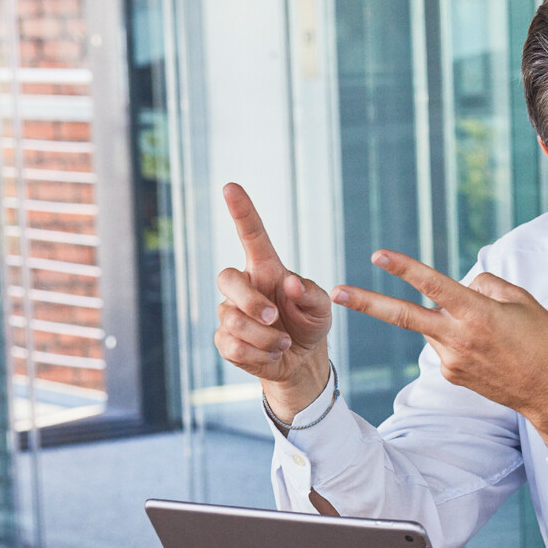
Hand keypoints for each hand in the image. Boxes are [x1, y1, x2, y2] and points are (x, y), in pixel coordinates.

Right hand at [213, 183, 332, 417]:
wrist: (300, 359)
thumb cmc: (309, 323)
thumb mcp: (321, 308)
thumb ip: (310, 294)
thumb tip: (290, 283)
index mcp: (266, 268)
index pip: (251, 235)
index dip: (241, 211)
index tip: (230, 187)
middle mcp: (244, 286)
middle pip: (227, 279)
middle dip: (250, 301)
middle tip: (274, 318)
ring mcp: (230, 312)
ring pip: (233, 320)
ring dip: (265, 338)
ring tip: (283, 343)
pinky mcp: (225, 340)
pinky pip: (233, 347)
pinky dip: (258, 356)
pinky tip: (271, 355)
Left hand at [331, 249, 547, 456]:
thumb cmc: (544, 341)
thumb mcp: (523, 301)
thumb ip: (485, 285)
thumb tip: (457, 287)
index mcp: (478, 315)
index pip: (433, 286)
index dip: (405, 269)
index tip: (378, 256)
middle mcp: (458, 338)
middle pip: (404, 316)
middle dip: (367, 303)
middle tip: (335, 292)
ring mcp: (452, 361)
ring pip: (435, 324)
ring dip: (450, 319)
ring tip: (494, 336)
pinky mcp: (452, 375)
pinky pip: (446, 342)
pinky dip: (459, 337)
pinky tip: (488, 351)